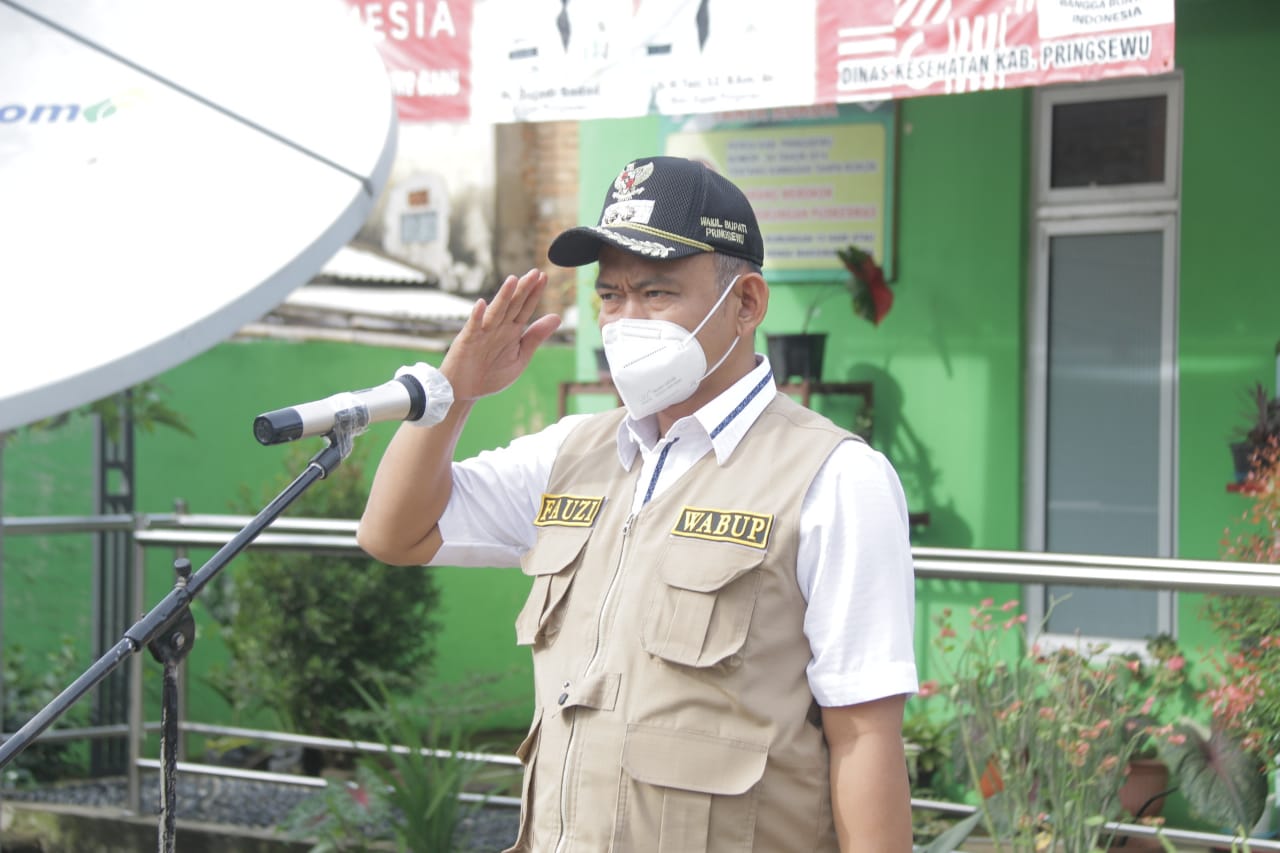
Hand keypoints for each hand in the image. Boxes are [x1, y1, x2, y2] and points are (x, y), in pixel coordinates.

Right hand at [439, 268, 560, 400]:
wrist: (466, 391)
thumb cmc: (492, 374)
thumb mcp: (520, 357)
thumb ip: (536, 337)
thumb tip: (558, 317)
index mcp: (511, 331)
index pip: (525, 308)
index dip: (534, 293)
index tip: (544, 277)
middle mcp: (498, 327)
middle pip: (513, 305)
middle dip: (523, 289)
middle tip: (535, 272)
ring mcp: (483, 333)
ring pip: (495, 312)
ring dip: (503, 297)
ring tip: (513, 281)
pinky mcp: (468, 341)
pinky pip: (473, 327)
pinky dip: (477, 316)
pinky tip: (481, 304)